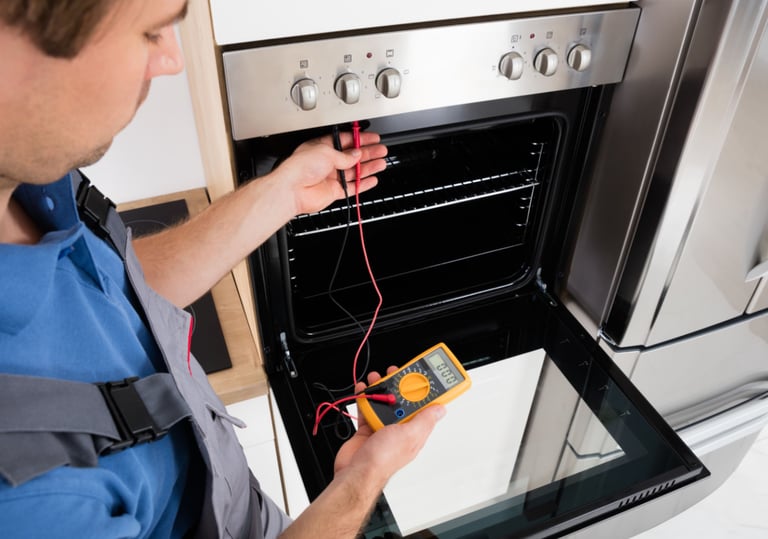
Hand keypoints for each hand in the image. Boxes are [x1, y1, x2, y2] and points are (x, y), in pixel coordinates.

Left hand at [271, 131, 387, 216]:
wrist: (292, 189)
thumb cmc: (300, 167)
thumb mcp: (326, 152)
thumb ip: (345, 155)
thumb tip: (356, 154)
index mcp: (323, 147)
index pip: (345, 141)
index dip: (360, 140)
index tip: (372, 139)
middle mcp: (327, 162)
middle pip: (352, 156)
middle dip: (368, 152)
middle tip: (381, 150)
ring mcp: (331, 177)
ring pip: (354, 171)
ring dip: (368, 167)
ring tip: (381, 163)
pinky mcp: (333, 191)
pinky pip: (352, 187)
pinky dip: (363, 184)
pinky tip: (372, 180)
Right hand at [333, 368, 445, 486]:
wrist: (356, 472)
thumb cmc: (382, 460)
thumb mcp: (409, 435)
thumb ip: (424, 420)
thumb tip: (441, 409)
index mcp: (414, 432)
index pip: (425, 408)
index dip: (426, 392)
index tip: (425, 377)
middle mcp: (400, 429)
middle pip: (403, 401)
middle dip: (399, 385)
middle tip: (395, 373)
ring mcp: (384, 428)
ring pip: (385, 402)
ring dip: (380, 389)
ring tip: (377, 379)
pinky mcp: (368, 428)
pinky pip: (368, 408)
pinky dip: (365, 398)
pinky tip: (364, 390)